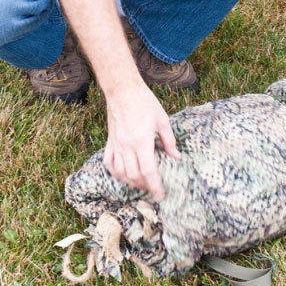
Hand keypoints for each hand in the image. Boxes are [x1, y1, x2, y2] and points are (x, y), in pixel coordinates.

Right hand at [103, 83, 180, 200]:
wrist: (123, 90)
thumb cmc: (144, 102)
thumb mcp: (162, 120)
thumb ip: (169, 141)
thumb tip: (176, 157)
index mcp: (142, 141)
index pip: (148, 171)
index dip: (155, 186)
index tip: (160, 195)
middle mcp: (127, 146)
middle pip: (135, 175)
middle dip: (145, 186)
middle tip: (154, 189)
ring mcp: (116, 144)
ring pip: (121, 173)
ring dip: (131, 182)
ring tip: (141, 183)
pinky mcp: (110, 141)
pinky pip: (109, 162)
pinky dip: (116, 172)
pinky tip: (124, 174)